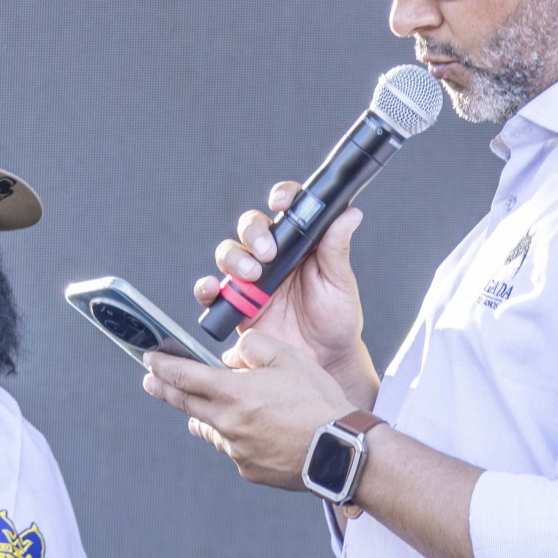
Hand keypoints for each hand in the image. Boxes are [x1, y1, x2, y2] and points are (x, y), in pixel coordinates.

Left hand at [143, 332, 355, 490]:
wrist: (341, 451)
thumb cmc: (318, 402)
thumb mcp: (289, 357)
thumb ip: (254, 347)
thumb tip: (232, 356)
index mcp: (233, 394)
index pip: (184, 377)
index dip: (162, 367)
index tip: (148, 360)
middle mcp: (227, 424)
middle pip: (186, 404)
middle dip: (165, 390)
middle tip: (150, 382)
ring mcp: (236, 450)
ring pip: (211, 429)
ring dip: (206, 416)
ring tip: (208, 409)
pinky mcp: (249, 469)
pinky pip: (235, 449)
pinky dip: (238, 437)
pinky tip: (256, 432)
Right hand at [195, 183, 376, 405]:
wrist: (322, 361)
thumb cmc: (335, 320)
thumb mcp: (340, 283)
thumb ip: (337, 250)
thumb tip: (349, 215)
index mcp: (299, 245)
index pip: (287, 209)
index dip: (281, 197)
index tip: (281, 202)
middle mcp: (272, 257)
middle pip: (250, 227)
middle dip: (253, 233)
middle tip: (266, 253)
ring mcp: (251, 280)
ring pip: (229, 253)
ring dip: (235, 258)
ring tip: (252, 277)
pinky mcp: (236, 304)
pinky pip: (212, 291)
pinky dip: (207, 287)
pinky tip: (214, 289)